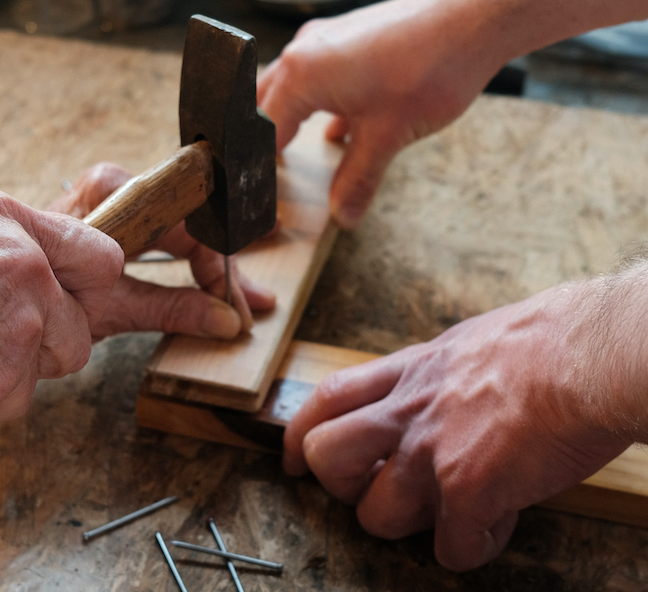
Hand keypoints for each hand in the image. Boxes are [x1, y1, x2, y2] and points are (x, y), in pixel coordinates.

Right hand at [0, 186, 122, 446]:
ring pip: (39, 378)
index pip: (100, 260)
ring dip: (1, 380)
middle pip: (78, 333)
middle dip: (42, 347)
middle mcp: (24, 276)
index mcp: (7, 225)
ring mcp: (12, 338)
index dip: (88, 289)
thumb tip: (21, 264)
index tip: (73, 304)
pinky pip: (0, 410)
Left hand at [49, 163, 275, 339]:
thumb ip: (171, 310)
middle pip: (191, 225)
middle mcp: (119, 189)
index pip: (187, 227)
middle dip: (225, 268)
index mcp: (116, 198)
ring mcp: (117, 201)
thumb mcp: (112, 308)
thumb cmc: (46, 291)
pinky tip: (218, 273)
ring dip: (216, 262)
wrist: (3, 286)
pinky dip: (193, 259)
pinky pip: (167, 233)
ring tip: (249, 287)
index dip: (218, 267)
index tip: (234, 303)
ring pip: (184, 229)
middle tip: (257, 299)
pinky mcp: (115, 218)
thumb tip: (228, 322)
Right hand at [258, 0, 505, 228]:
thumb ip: (357, 179)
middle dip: (268, 139)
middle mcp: (306, 51)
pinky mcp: (350, 36)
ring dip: (294, 117)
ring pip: (293, 86)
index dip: (263, 166)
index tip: (268, 192)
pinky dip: (322, 103)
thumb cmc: (429, 68)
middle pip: (266, 103)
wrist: (473, 21)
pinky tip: (341, 127)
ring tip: (298, 150)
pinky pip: (321, 75)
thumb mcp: (386, 137)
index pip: (263, 130)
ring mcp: (327, 39)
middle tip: (273, 173)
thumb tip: (342, 212)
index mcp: (301, 75)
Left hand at [283, 282, 630, 570]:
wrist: (594, 354)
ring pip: (375, 515)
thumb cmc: (551, 339)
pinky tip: (494, 526)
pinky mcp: (470, 490)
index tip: (295, 459)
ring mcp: (432, 452)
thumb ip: (436, 371)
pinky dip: (471, 548)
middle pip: (326, 458)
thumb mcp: (469, 341)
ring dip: (406, 524)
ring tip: (443, 511)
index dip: (298, 433)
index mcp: (410, 371)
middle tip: (373, 489)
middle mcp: (409, 411)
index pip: (326, 398)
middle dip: (341, 486)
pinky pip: (451, 548)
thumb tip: (433, 387)